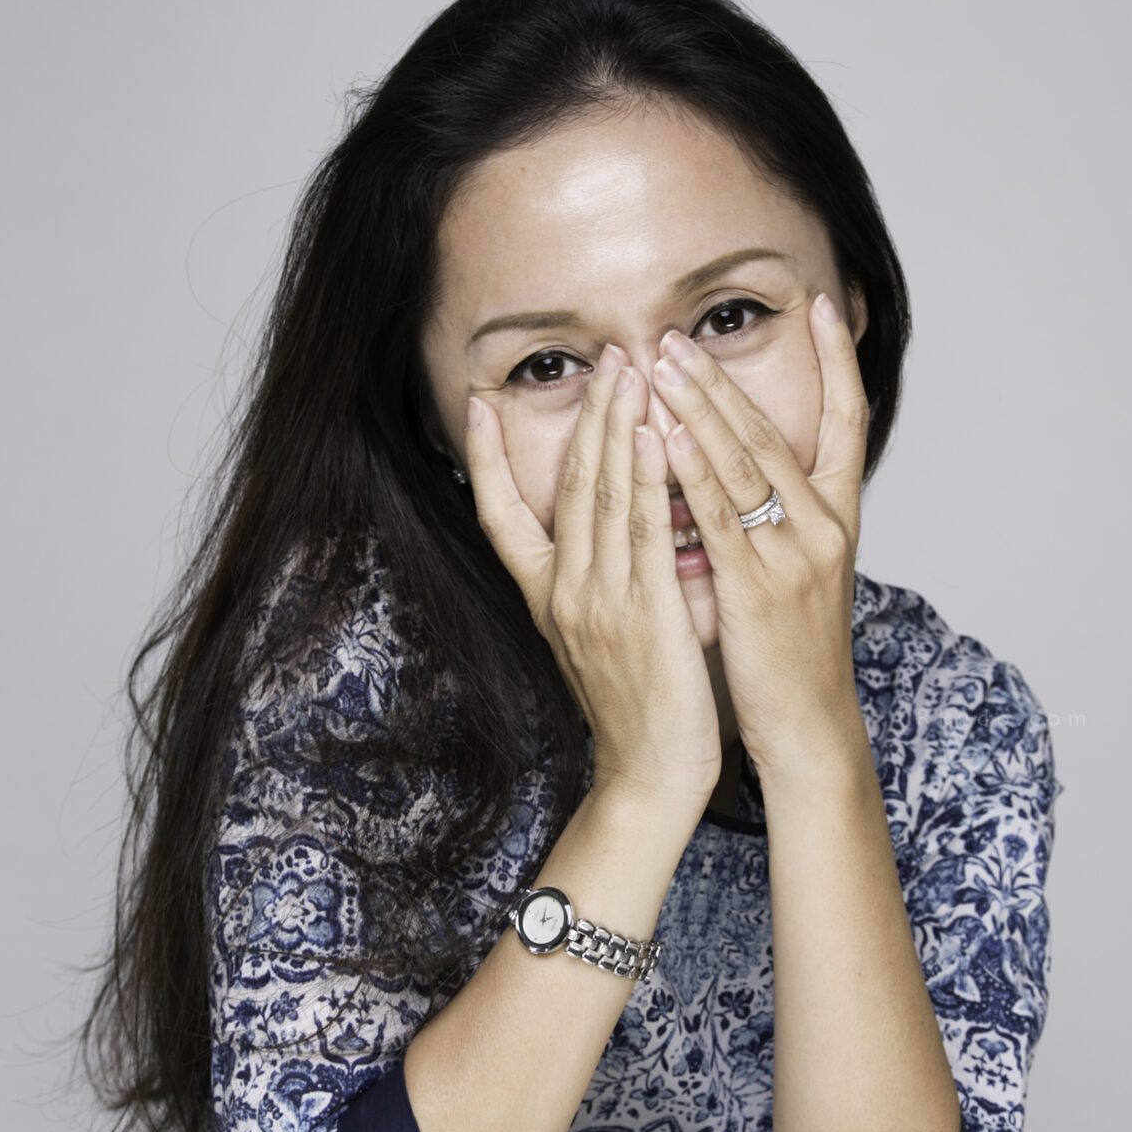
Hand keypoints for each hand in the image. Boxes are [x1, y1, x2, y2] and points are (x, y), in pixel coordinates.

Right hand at [464, 346, 722, 813]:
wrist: (650, 776)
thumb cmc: (635, 710)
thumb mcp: (597, 639)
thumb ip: (596, 583)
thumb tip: (603, 535)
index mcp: (545, 599)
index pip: (497, 515)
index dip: (482, 457)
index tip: (474, 403)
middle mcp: (563, 594)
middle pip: (563, 487)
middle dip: (583, 416)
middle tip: (600, 355)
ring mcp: (600, 603)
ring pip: (601, 497)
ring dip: (615, 428)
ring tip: (628, 369)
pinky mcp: (644, 614)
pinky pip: (642, 533)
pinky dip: (646, 479)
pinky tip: (656, 434)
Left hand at [651, 293, 867, 776]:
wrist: (809, 725)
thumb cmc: (795, 652)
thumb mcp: (801, 574)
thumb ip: (780, 519)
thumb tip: (745, 473)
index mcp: (841, 518)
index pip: (850, 421)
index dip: (838, 361)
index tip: (821, 305)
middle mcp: (825, 526)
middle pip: (775, 432)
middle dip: (724, 379)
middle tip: (678, 334)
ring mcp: (796, 555)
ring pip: (746, 464)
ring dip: (699, 408)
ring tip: (660, 363)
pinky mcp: (761, 587)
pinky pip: (721, 518)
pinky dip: (690, 473)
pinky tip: (661, 438)